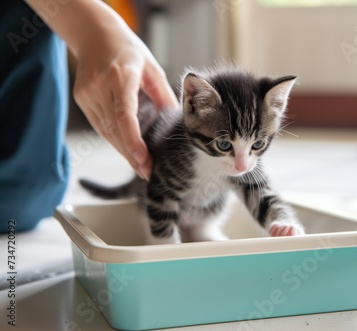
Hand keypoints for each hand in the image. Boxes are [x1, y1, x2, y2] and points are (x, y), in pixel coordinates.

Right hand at [72, 23, 177, 179]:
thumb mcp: (151, 67)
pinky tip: (127, 152)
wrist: (94, 34)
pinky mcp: (82, 98)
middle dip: (132, 154)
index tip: (143, 159)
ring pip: (106, 131)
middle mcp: (100, 86)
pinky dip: (114, 140)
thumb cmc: (128, 50)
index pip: (124, 113)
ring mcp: (87, 93)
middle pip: (115, 129)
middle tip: (149, 173)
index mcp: (121, 75)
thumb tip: (177, 120)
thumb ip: (163, 94)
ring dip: (123, 152)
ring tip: (141, 168)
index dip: (133, 139)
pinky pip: (100, 126)